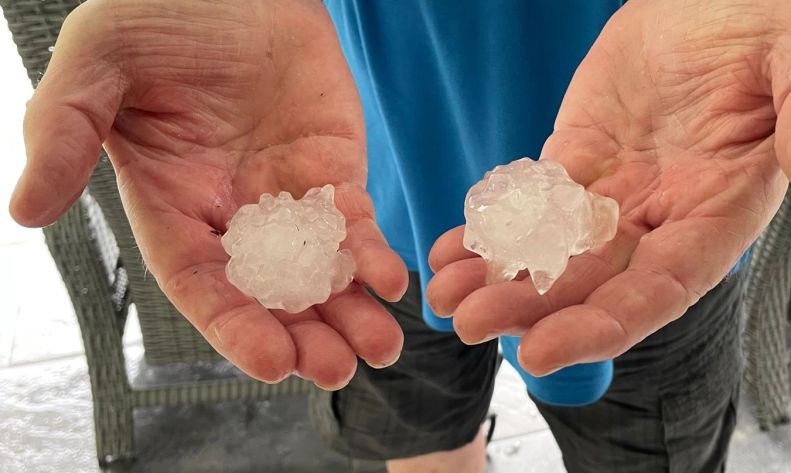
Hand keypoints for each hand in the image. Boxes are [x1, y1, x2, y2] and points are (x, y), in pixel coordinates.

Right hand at [9, 0, 406, 387]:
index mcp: (172, 207)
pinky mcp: (333, 170)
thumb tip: (24, 211)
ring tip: (381, 347)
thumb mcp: (97, 65)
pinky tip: (391, 280)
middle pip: (269, 293)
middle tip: (337, 368)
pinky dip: (373, 253)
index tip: (271, 362)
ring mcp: (287, 197)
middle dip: (303, 335)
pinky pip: (356, 222)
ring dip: (351, 312)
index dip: (235, 326)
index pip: (202, 284)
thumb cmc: (158, 17)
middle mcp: (231, 215)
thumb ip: (62, 134)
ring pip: (321, 271)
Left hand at [427, 0, 790, 375]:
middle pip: (593, 281)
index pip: (661, 287)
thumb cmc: (779, 26)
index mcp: (720, 210)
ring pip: (552, 250)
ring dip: (499, 280)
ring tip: (442, 296)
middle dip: (531, 309)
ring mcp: (616, 189)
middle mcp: (664, 215)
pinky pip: (531, 202)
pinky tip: (450, 250)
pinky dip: (492, 229)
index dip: (604, 323)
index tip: (544, 350)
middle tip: (469, 324)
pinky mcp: (579, 156)